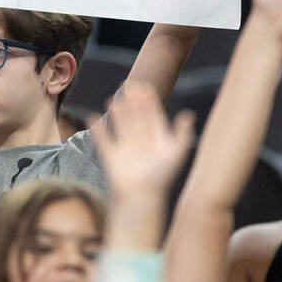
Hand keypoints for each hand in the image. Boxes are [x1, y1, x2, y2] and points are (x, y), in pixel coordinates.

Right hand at [92, 81, 193, 199]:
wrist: (140, 197)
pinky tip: (92, 118)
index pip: (153, 117)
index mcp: (157, 142)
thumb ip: (182, 135)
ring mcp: (125, 151)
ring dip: (117, 114)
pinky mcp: (111, 159)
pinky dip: (97, 131)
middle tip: (128, 84)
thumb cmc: (160, 177)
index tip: (144, 86)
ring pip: (121, 127)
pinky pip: (102, 141)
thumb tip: (189, 114)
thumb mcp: (175, 153)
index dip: (149, 102)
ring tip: (113, 99)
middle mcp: (141, 144)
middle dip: (133, 103)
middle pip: (137, 118)